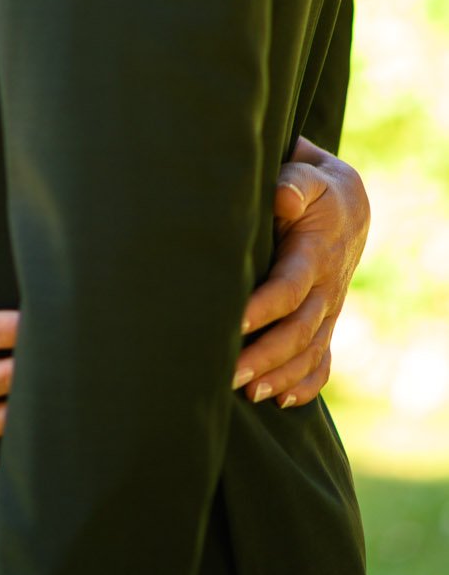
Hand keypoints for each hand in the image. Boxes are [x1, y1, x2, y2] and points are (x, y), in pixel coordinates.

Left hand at [234, 141, 369, 409]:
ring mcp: (328, 308)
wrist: (348, 203)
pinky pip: (324, 360)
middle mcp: (325, 288)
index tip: (234, 323)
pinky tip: (282, 401)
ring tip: (248, 394)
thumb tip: (281, 198)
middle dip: (265, 355)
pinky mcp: (326, 319)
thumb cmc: (313, 184)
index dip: (264, 308)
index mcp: (315, 253)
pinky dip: (307, 384)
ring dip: (281, 375)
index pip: (290, 289)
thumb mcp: (308, 173)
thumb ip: (294, 181)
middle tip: (227, 375)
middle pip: (298, 331)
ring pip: (309, 351)